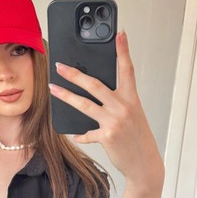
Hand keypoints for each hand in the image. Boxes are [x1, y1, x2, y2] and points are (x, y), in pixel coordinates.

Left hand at [49, 31, 163, 186]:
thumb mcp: (132, 115)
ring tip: (52, 89)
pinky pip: (86, 132)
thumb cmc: (137, 137)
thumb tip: (93, 91)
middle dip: (74, 74)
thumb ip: (117, 102)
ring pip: (84, 105)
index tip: (119, 34)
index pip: (128, 69)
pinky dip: (79, 133)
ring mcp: (115, 122)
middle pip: (95, 85)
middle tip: (60, 66)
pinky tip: (74, 133)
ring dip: (65, 96)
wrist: (144, 163)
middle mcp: (124, 107)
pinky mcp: (107, 136)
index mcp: (132, 99)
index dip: (123, 51)